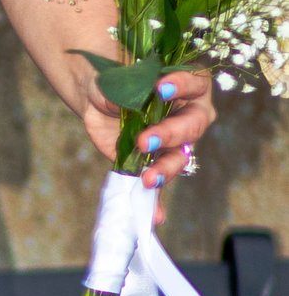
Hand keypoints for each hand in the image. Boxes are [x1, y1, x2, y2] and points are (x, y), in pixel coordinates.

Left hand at [85, 64, 215, 211]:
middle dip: (170, 134)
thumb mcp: (115, 78)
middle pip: (192, 126)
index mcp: (188, 84)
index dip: (182, 85)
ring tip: (148, 179)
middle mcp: (189, 114)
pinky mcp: (156, 162)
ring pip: (179, 158)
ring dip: (165, 170)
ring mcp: (175, 142)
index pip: (195, 82)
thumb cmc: (117, 80)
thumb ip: (120, 88)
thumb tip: (116, 101)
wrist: (99, 98)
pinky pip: (160, 182)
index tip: (160, 88)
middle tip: (146, 141)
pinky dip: (156, 200)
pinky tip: (154, 216)